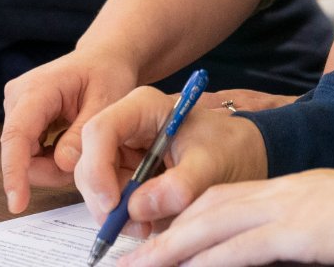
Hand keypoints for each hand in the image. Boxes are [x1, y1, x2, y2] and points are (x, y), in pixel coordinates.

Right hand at [0, 50, 141, 212]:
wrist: (101, 60)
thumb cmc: (106, 74)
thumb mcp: (106, 101)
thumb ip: (83, 134)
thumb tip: (62, 163)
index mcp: (37, 89)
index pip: (17, 135)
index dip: (14, 171)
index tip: (17, 203)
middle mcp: (17, 97)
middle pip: (20, 152)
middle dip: (50, 170)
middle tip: (85, 166)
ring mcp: (16, 108)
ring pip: (24, 157)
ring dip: (52, 165)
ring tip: (82, 150)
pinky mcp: (21, 119)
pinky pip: (29, 152)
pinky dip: (50, 159)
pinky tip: (71, 145)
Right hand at [76, 87, 270, 228]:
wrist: (243, 155)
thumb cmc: (230, 148)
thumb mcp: (212, 166)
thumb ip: (179, 186)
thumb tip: (137, 208)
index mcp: (143, 107)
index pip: (101, 130)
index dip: (97, 168)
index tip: (112, 205)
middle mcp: (126, 124)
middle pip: (90, 159)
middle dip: (104, 198)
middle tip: (133, 227)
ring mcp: (123, 148)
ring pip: (95, 183)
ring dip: (113, 212)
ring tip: (146, 227)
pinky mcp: (126, 171)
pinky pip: (109, 196)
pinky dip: (122, 215)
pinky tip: (146, 221)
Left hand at [119, 165, 333, 266]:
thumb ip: (302, 232)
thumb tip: (286, 246)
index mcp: (289, 191)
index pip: (223, 203)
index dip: (184, 223)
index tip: (155, 244)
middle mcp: (281, 194)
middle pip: (207, 212)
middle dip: (164, 237)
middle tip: (128, 261)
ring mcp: (289, 208)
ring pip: (214, 227)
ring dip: (171, 251)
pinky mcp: (301, 230)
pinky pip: (244, 248)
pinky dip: (210, 261)